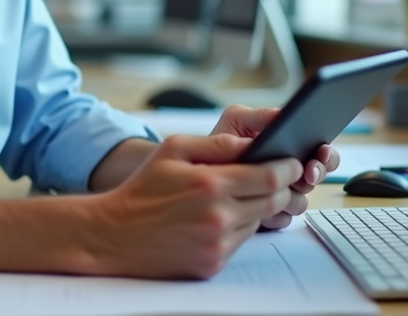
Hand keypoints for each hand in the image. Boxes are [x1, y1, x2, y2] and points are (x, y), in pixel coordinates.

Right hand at [88, 133, 302, 278]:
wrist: (115, 234)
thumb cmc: (143, 189)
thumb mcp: (173, 149)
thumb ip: (217, 144)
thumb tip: (253, 144)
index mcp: (211, 184)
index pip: (271, 176)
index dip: (288, 167)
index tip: (291, 161)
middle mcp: (219, 217)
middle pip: (274, 200)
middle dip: (280, 186)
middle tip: (274, 176)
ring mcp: (217, 244)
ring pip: (260, 220)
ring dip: (257, 207)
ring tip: (237, 196)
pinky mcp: (213, 263)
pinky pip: (242, 241)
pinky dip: (238, 227)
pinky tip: (218, 217)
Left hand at [211, 104, 340, 229]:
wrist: (197, 175)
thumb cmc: (218, 144)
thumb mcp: (237, 121)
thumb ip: (260, 117)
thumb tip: (283, 115)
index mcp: (288, 147)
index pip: (321, 150)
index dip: (326, 154)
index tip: (320, 153)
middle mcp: (289, 170)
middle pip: (319, 175)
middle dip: (315, 173)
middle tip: (308, 173)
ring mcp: (281, 193)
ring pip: (302, 200)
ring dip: (292, 196)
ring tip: (278, 190)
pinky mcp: (271, 215)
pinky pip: (284, 219)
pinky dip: (275, 214)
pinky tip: (264, 209)